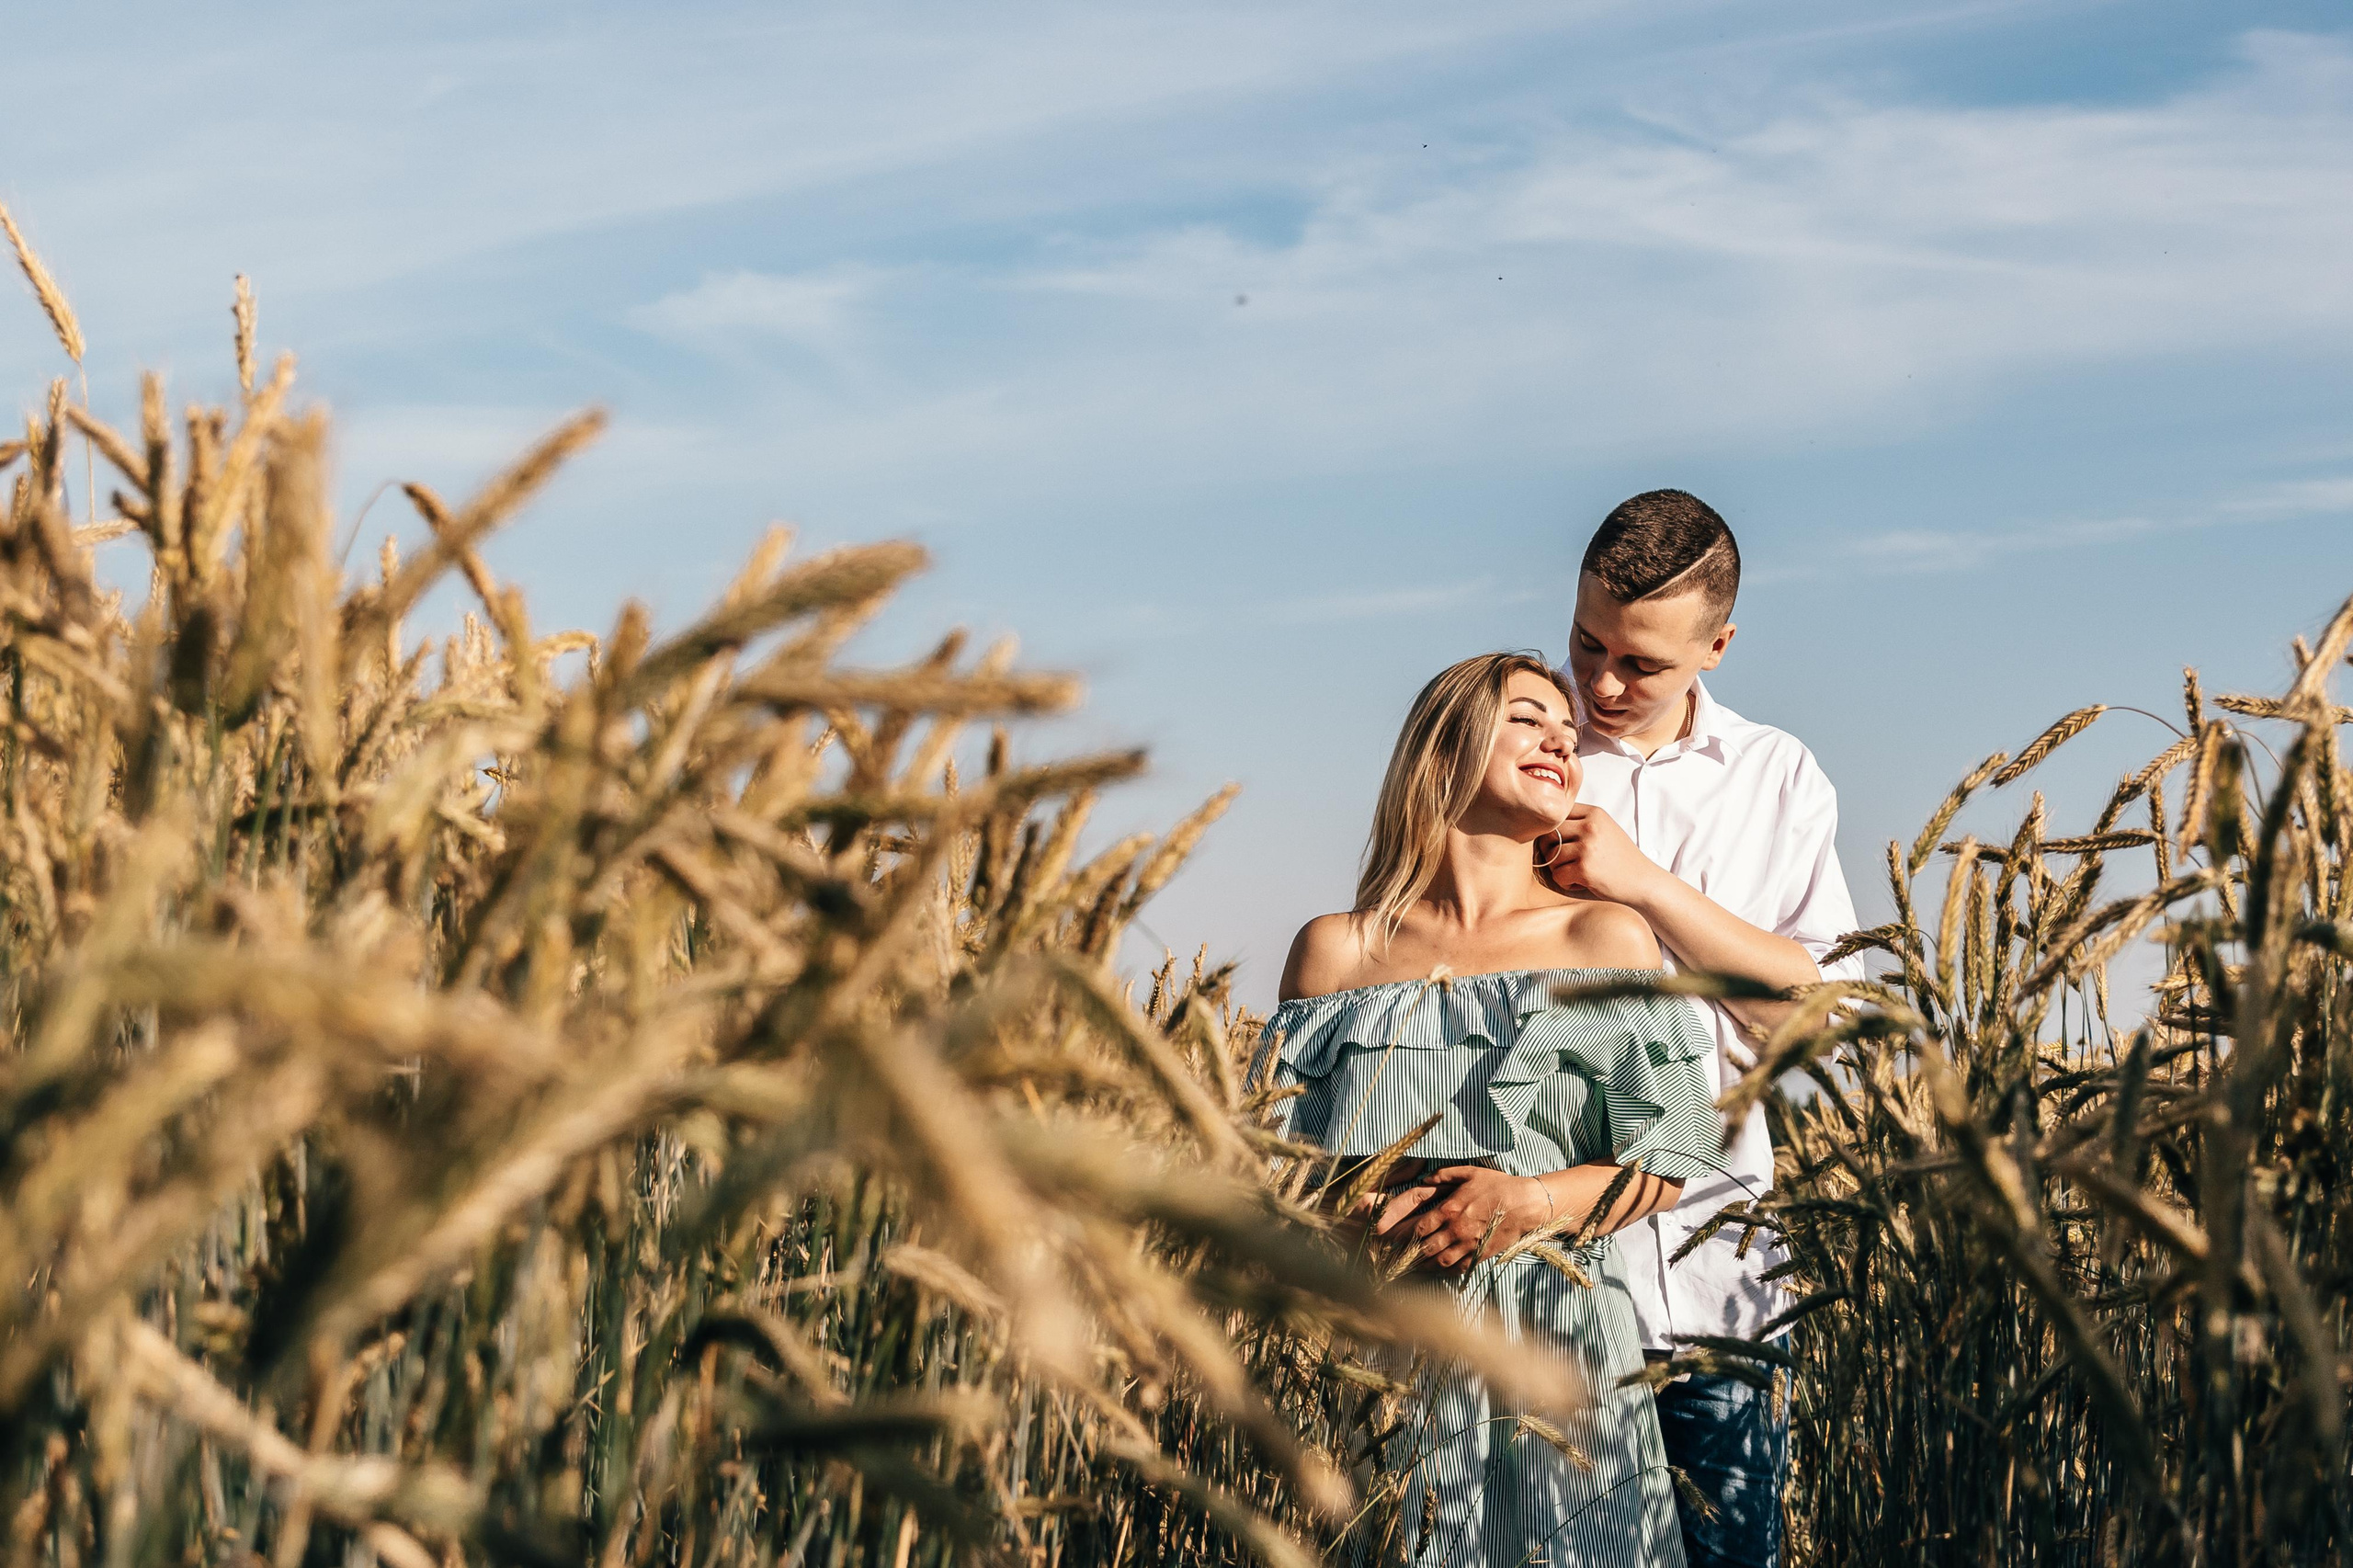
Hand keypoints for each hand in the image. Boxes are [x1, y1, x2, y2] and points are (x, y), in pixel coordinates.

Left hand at [1387, 1166, 1553, 1272]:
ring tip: (1414, 1267)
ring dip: (1425, 1265)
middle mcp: (1456, 1230)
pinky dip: (1446, 1271)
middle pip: (1426, 1247)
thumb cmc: (1497, 1185)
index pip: (1419, 1227)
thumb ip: (1445, 1175)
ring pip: (1440, 1261)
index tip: (1393, 1238)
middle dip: (1410, 1253)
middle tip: (1398, 1257)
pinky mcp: (1481, 1255)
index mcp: (1450, 1209)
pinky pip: (1459, 1268)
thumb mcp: (1470, 1172)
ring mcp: (1469, 1245)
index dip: (1404, 1235)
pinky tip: (1438, 1270)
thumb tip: (1425, 1178)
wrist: (1525, 1204)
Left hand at [1546, 804, 1664, 907]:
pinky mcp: (1584, 868)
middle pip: (1549, 833)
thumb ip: (1580, 822)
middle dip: (1550, 849)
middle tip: (1563, 861)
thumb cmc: (1620, 858)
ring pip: (1551, 855)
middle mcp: (1590, 826)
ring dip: (1559, 868)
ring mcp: (1587, 847)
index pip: (1557, 814)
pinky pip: (1557, 875)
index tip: (1562, 844)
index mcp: (1594, 813)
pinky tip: (1580, 882)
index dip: (1554, 831)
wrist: (1643, 881)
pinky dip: (1565, 882)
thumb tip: (1543, 823)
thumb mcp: (1604, 829)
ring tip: (1575, 872)